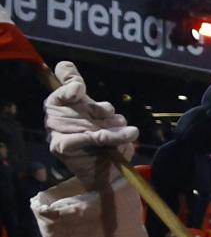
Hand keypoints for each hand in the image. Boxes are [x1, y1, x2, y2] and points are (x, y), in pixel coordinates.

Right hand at [44, 62, 136, 188]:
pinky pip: (86, 137)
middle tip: (115, 117)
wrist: (108, 172)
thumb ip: (81, 90)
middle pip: (76, 106)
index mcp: (61, 107)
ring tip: (127, 130)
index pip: (60, 91)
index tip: (79, 87)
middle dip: (101, 110)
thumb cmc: (102, 139)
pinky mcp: (62, 147)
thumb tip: (63, 65)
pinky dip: (109, 136)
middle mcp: (56, 119)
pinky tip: (127, 135)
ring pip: (85, 121)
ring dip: (112, 126)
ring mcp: (57, 133)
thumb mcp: (98, 112)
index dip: (70, 87)